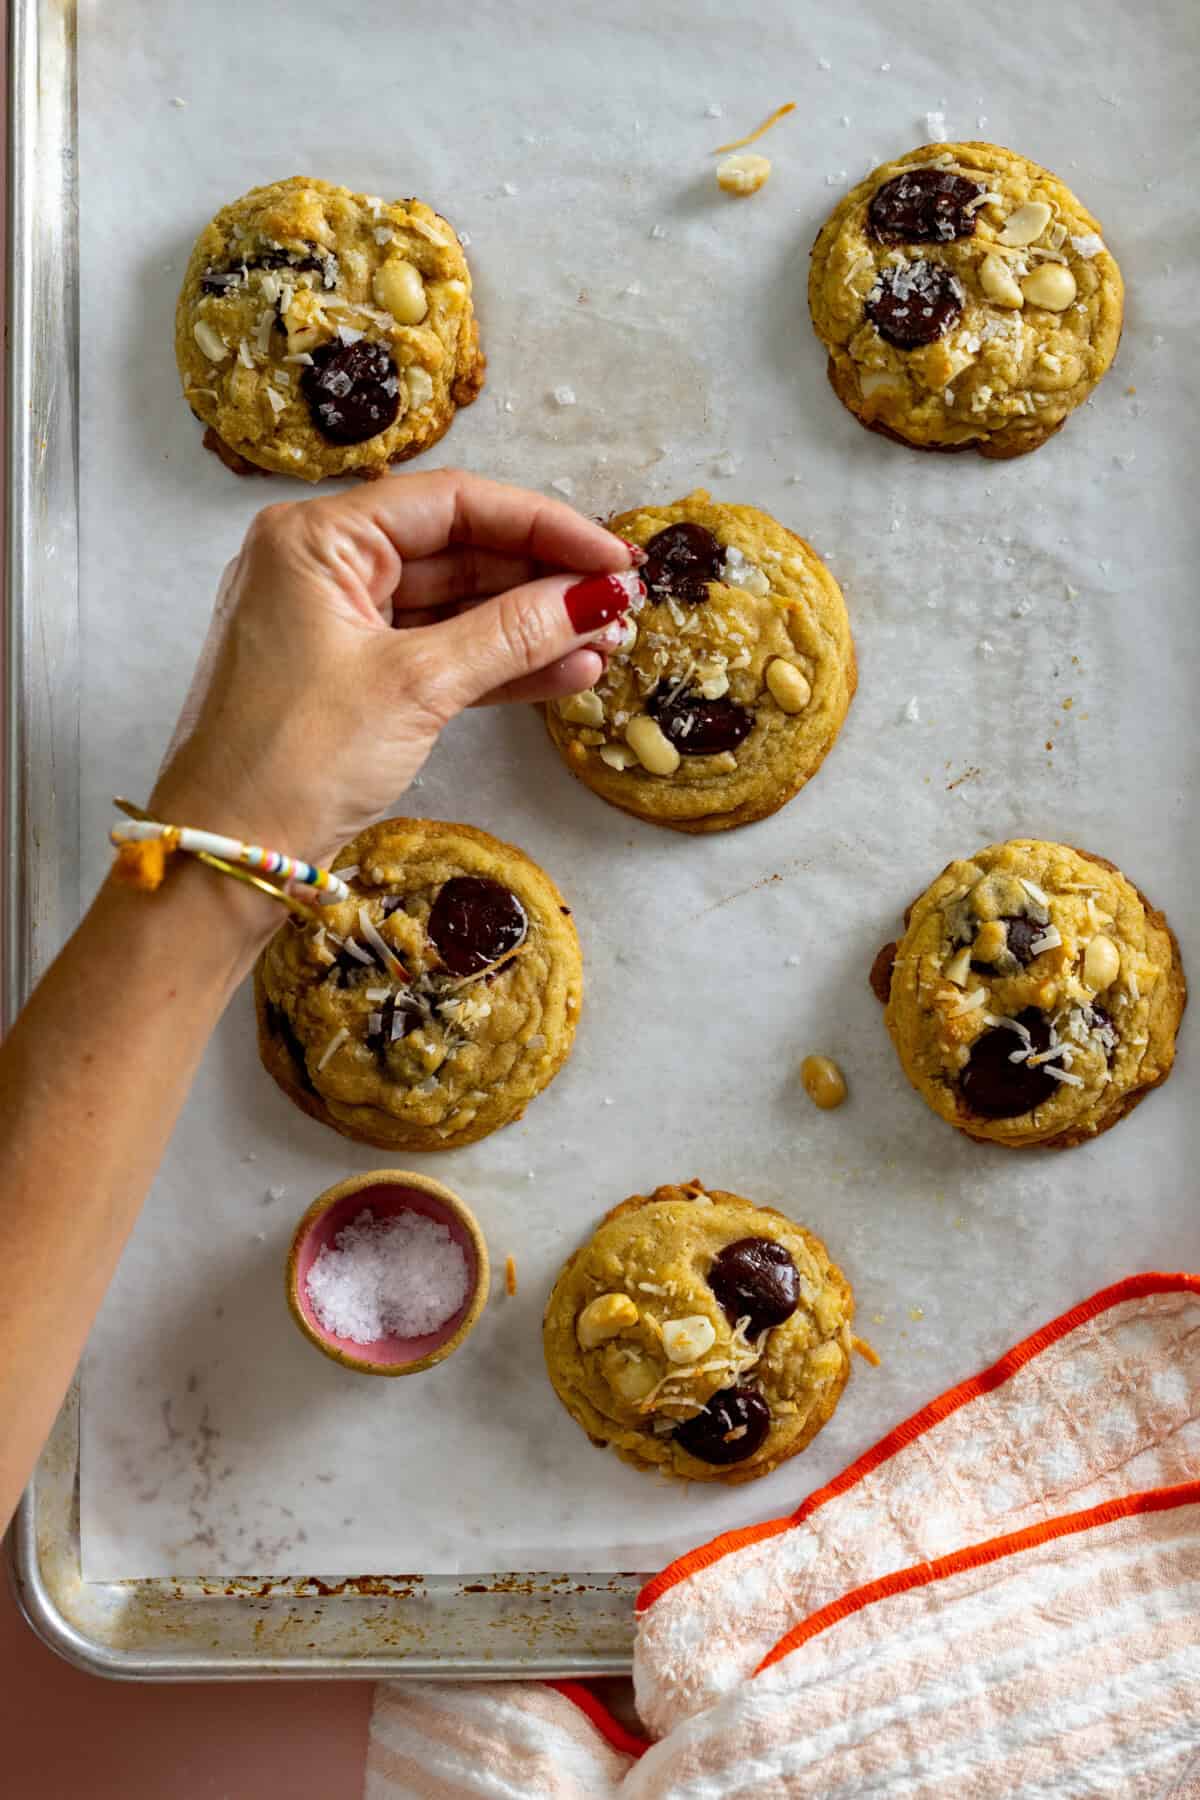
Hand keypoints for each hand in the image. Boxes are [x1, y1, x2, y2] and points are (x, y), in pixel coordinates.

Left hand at [150, 468, 642, 867]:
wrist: (227, 857)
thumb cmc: (295, 760)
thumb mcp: (415, 687)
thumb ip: (512, 634)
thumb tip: (597, 596)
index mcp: (318, 539)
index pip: (453, 502)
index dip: (544, 525)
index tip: (614, 557)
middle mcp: (325, 565)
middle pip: (458, 548)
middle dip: (544, 579)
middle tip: (621, 603)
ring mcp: (339, 623)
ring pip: (456, 605)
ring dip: (533, 625)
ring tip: (608, 642)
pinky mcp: (354, 678)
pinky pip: (441, 652)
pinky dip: (500, 664)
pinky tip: (566, 671)